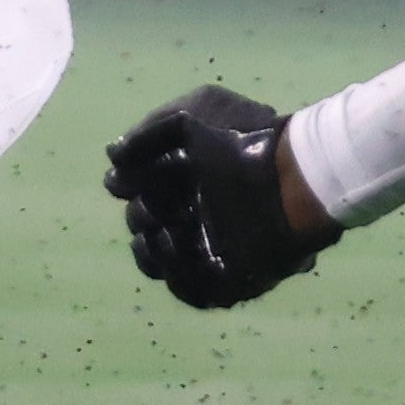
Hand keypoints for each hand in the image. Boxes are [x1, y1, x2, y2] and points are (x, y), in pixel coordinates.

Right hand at [103, 84, 342, 308]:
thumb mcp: (196, 111)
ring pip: (161, 262)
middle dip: (140, 218)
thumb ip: (150, 132)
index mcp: (188, 179)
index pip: (142, 193)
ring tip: (166, 236)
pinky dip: (178, 281)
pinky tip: (177, 254)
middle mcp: (197, 213)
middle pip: (146, 227)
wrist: (290, 175)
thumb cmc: (245, 141)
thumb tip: (113, 158)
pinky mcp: (229, 278)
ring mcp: (213, 248)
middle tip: (154, 210)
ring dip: (151, 253)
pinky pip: (191, 292)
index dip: (128, 188)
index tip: (124, 182)